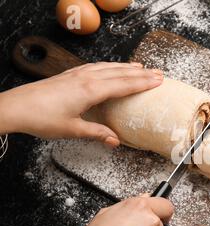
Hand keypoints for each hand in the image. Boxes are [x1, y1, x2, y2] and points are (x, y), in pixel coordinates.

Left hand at [0, 62, 162, 146]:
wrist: (16, 107)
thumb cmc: (41, 118)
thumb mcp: (73, 130)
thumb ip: (96, 133)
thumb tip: (115, 140)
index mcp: (90, 91)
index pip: (124, 84)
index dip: (143, 82)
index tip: (158, 80)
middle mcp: (86, 79)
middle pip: (120, 73)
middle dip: (140, 73)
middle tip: (157, 73)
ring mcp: (77, 74)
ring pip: (108, 67)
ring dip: (126, 67)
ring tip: (140, 66)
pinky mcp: (69, 75)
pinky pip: (96, 66)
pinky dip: (109, 66)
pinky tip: (111, 67)